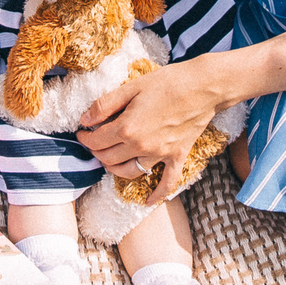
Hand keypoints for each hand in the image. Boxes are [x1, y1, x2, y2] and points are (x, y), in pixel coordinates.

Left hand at [75, 58, 227, 205]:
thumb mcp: (131, 87)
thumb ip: (105, 105)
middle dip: (96, 152)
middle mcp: (142, 146)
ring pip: (130, 172)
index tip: (82, 132)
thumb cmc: (167, 82)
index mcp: (127, 127)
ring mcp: (160, 154)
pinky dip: (158, 194)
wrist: (203, 87)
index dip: (85, 138)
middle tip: (93, 143)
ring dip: (115, 169)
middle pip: (109, 158)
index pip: (96, 141)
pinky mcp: (177, 157)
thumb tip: (84, 119)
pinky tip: (149, 201)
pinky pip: (167, 182)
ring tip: (109, 160)